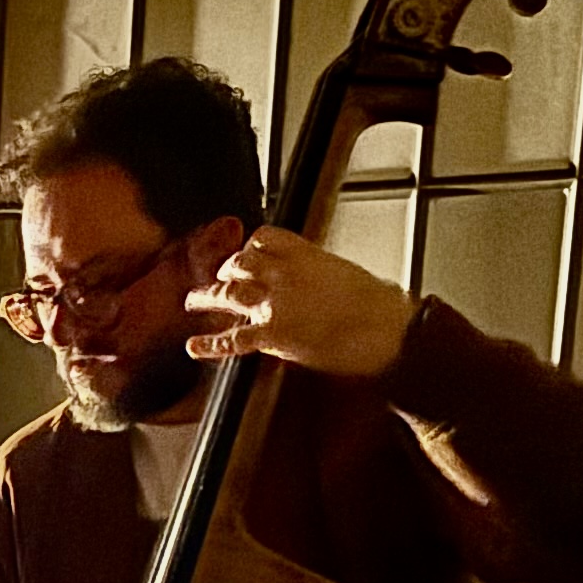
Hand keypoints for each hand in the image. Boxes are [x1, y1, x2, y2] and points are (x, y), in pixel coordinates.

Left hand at [184, 228, 415, 377]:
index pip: (266, 237)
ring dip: (207, 296)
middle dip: (226, 271)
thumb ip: (324, 273)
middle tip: (218, 278)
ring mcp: (275, 303)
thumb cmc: (381, 306)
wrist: (388, 330)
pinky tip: (195, 345)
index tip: (246, 252)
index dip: (251, 245)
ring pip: (229, 293)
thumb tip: (322, 280)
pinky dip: (210, 343)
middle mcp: (286, 273)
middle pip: (241, 263)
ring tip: (194, 300)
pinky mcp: (273, 334)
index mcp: (307, 254)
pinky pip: (233, 338)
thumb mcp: (349, 274)